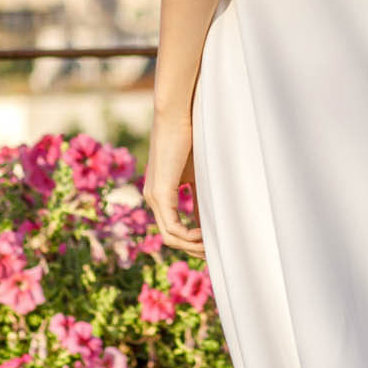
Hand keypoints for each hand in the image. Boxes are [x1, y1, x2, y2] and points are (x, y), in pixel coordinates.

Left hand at [144, 108, 205, 253]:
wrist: (177, 114)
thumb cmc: (189, 137)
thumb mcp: (197, 174)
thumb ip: (199, 198)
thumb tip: (209, 221)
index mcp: (160, 194)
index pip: (173, 228)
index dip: (193, 241)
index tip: (213, 245)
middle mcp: (152, 198)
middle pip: (171, 238)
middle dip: (194, 249)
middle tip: (215, 254)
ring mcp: (154, 197)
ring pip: (170, 237)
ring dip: (192, 246)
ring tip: (213, 246)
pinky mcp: (161, 193)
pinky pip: (172, 227)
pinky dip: (189, 236)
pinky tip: (204, 234)